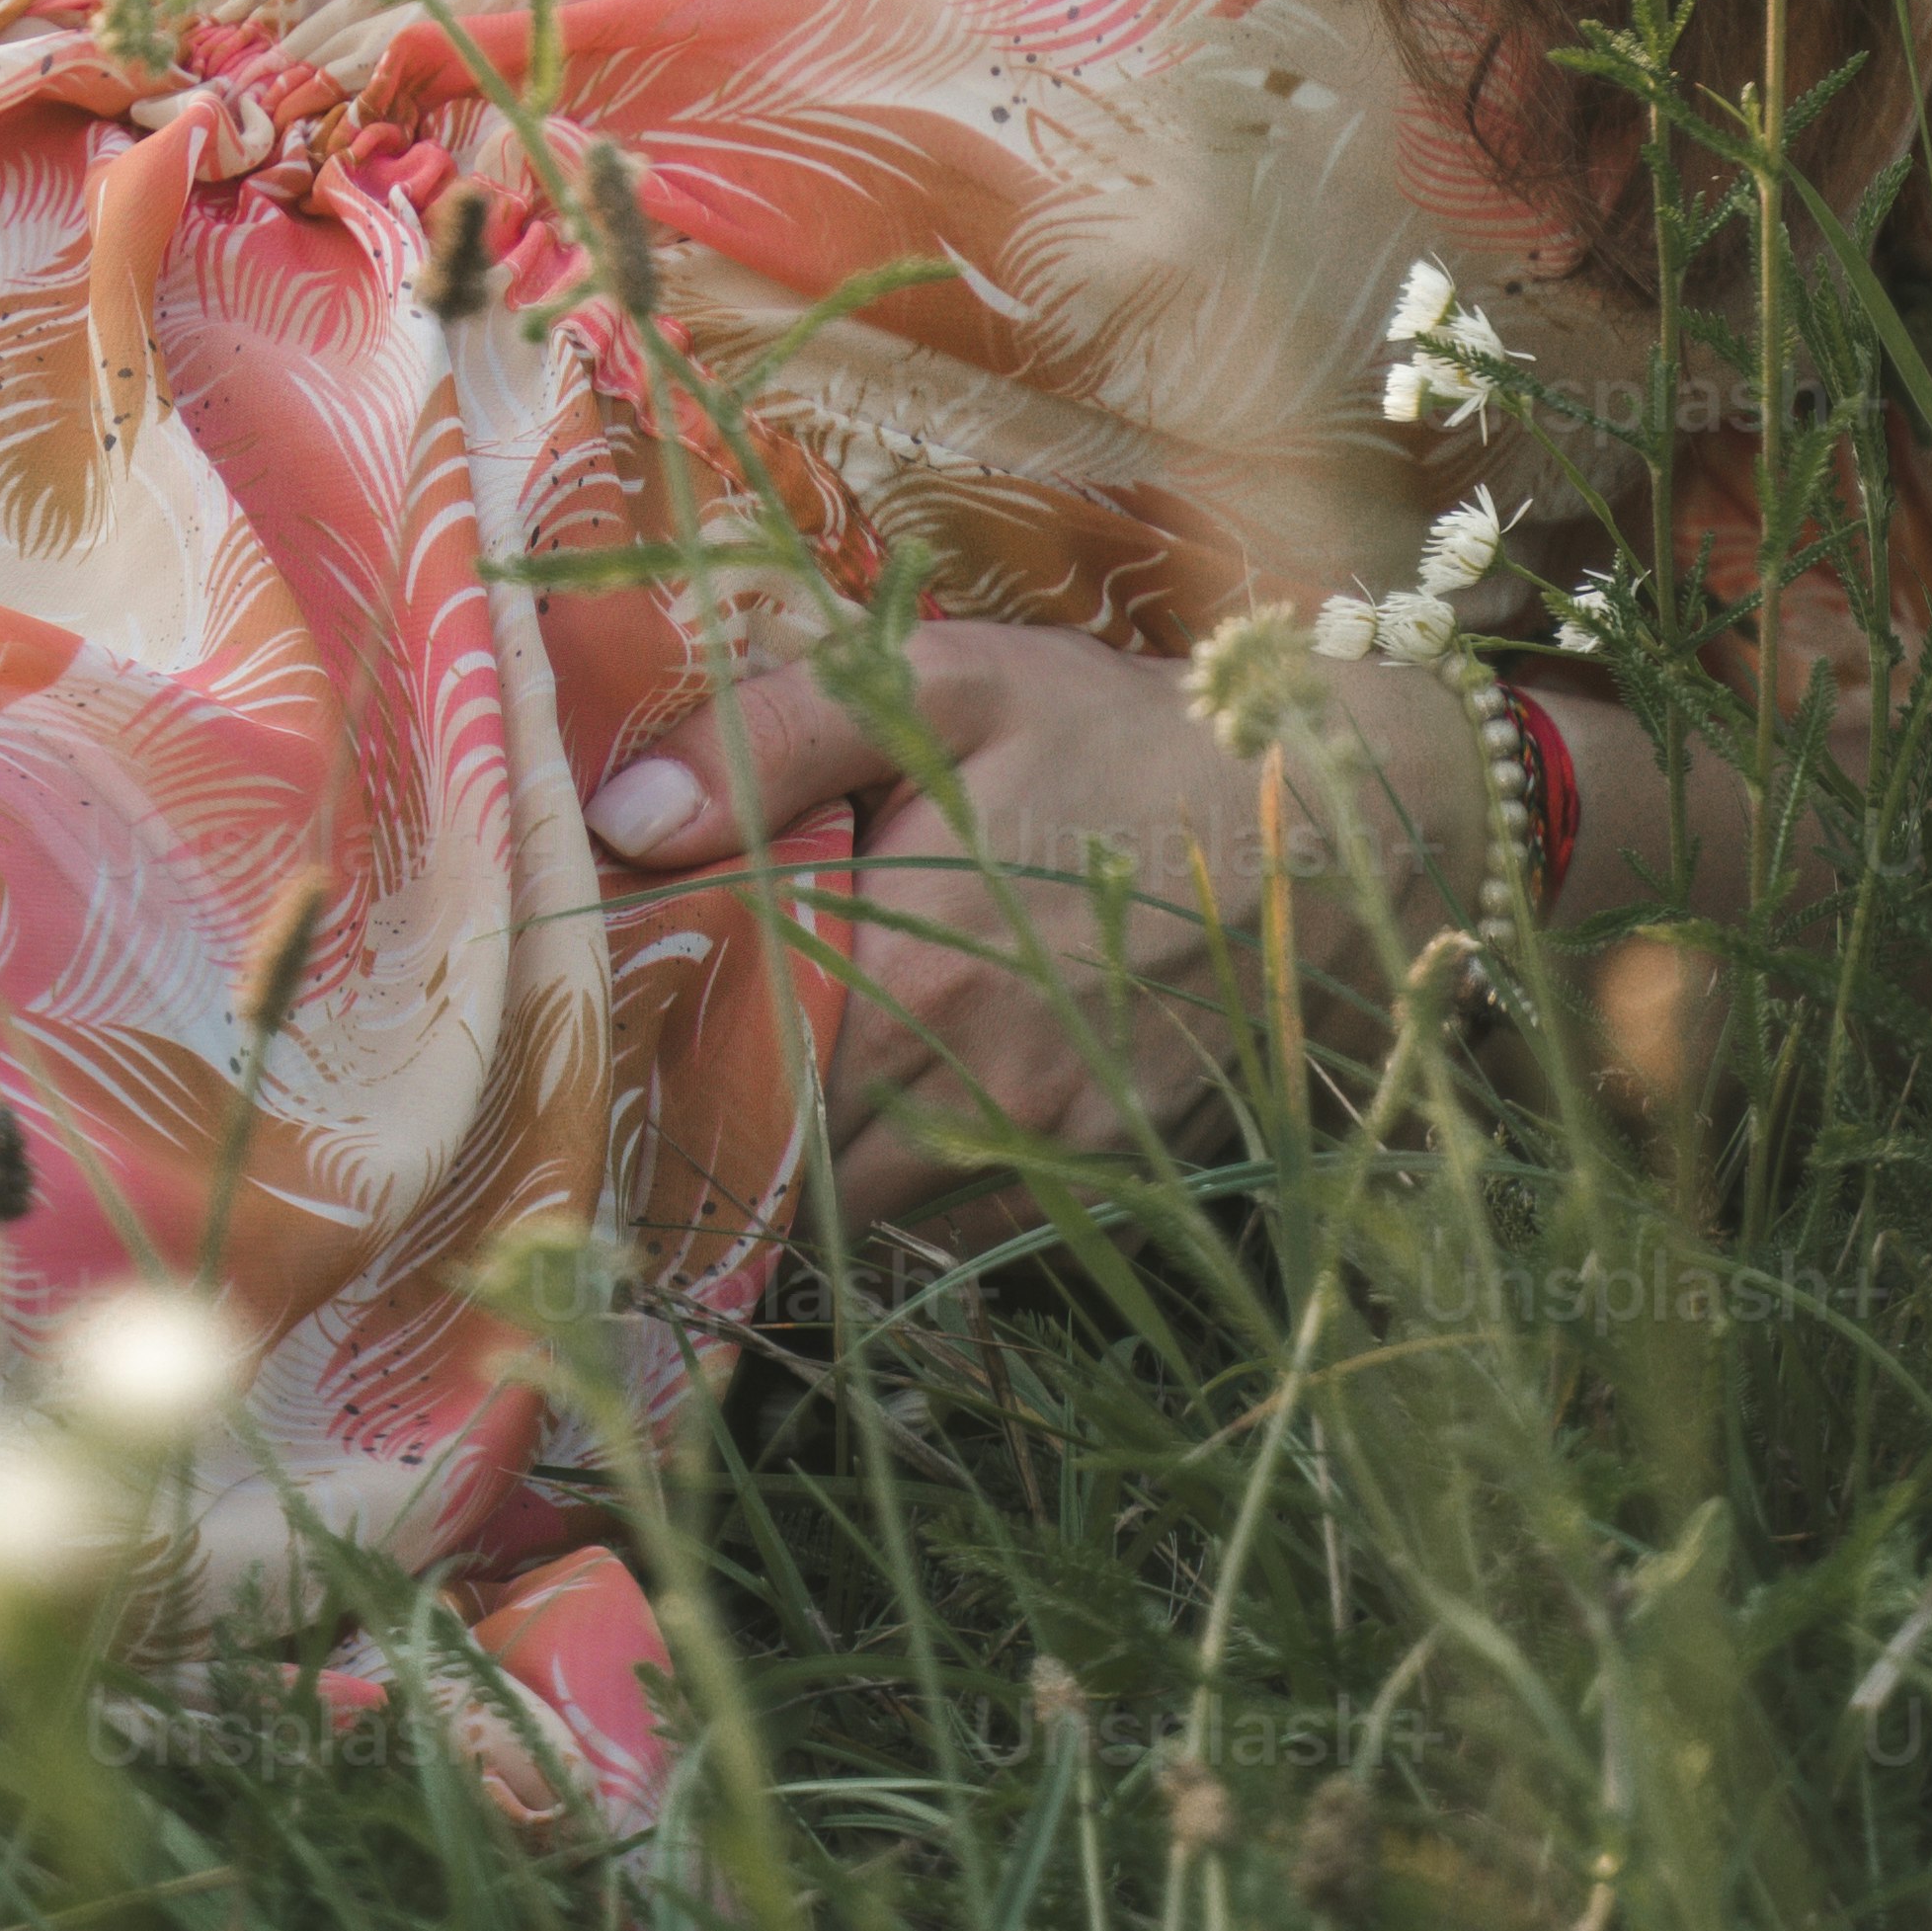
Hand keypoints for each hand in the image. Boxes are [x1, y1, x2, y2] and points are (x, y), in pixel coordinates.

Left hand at [580, 612, 1494, 1248]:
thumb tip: (617, 818)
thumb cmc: (1126, 738)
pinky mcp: (1095, 1182)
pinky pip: (957, 1246)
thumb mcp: (951, 684)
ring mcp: (1037, 1155)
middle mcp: (962, 1095)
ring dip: (800, 1197)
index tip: (598, 1068)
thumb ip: (774, 736)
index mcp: (905, 978)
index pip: (721, 1090)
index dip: (648, 1091)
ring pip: (865, 1234)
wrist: (1334, 829)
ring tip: (744, 1136)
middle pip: (781, 1186)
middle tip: (652, 1105)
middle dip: (712, 1157)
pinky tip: (871, 1153)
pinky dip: (898, 1220)